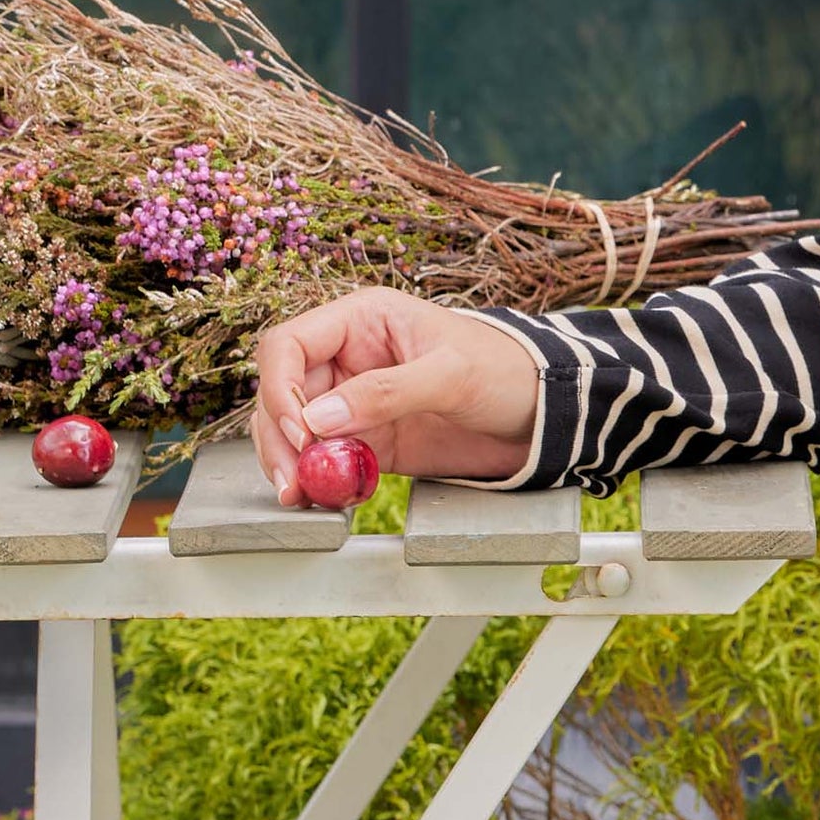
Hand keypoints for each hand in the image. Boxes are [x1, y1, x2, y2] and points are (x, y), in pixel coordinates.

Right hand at [248, 288, 542, 500]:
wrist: (541, 414)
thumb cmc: (505, 370)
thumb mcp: (450, 375)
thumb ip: (386, 393)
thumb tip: (319, 419)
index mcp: (360, 320)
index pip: (289, 345)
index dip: (281, 387)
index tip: (301, 430)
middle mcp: (346, 359)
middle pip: (281, 394)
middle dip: (278, 436)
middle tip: (292, 477)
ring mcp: (353, 402)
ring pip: (294, 432)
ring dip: (289, 464)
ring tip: (301, 495)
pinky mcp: (367, 441)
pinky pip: (325, 460)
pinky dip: (317, 481)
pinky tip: (324, 498)